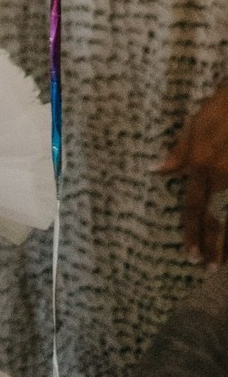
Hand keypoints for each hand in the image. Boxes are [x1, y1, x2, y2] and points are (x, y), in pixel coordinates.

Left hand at [157, 83, 227, 262]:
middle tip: (206, 267)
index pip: (193, 206)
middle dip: (212, 246)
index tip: (189, 252)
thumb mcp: (195, 125)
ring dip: (227, 242)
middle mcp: (223, 178)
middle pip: (216, 219)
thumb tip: (156, 170)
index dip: (191, 231)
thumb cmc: (220, 108)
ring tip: (223, 264)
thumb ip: (179, 152)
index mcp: (202, 165)